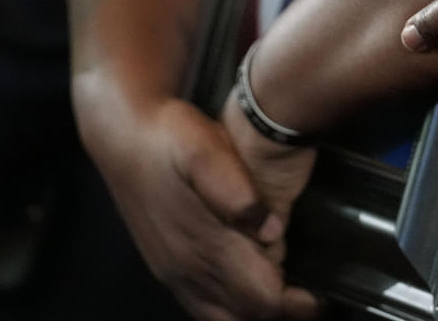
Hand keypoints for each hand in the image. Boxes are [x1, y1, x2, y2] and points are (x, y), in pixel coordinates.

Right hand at [87, 96, 317, 319]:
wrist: (121, 135)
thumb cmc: (170, 138)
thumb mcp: (206, 148)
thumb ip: (237, 191)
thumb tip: (272, 231)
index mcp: (205, 244)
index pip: (259, 299)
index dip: (292, 304)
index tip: (316, 295)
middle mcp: (188, 269)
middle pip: (243, 316)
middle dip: (279, 313)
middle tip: (307, 300)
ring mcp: (173, 272)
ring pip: (220, 318)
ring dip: (253, 312)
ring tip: (282, 295)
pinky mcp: (165, 267)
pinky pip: (202, 308)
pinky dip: (230, 309)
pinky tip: (245, 289)